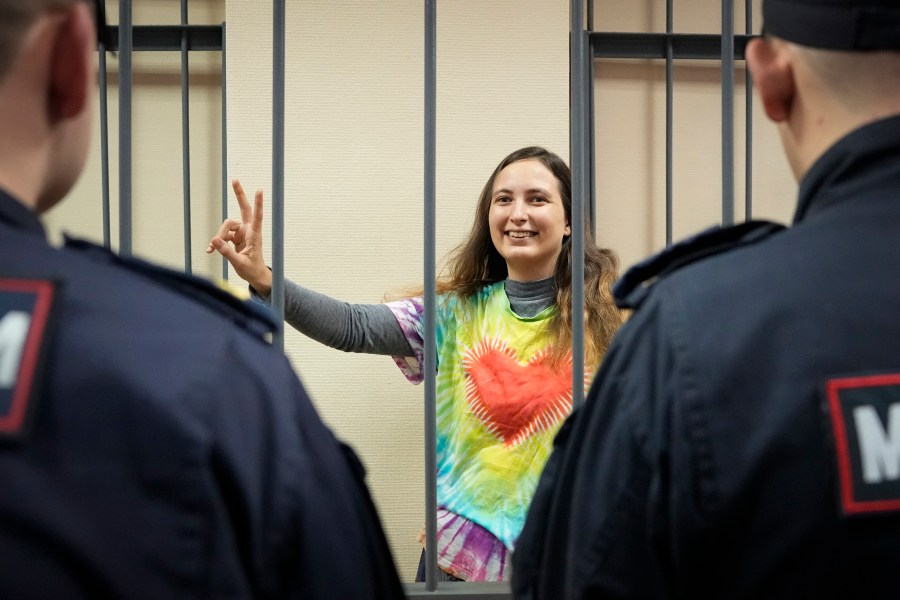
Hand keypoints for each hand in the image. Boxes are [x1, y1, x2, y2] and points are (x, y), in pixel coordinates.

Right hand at [207, 179, 272, 295]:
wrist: (254, 276)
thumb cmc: (251, 270)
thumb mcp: (239, 263)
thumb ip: (227, 252)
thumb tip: (214, 241)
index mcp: (255, 236)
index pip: (257, 217)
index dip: (258, 204)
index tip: (260, 190)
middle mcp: (248, 231)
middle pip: (244, 209)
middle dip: (239, 195)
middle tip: (234, 180)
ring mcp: (241, 233)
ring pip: (226, 226)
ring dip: (219, 236)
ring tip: (213, 249)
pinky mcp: (235, 237)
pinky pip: (222, 235)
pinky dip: (216, 243)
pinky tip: (210, 251)